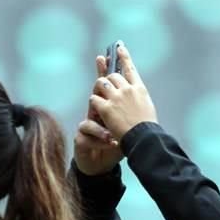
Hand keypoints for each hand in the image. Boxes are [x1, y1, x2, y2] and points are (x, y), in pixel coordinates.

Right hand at [74, 54, 122, 175]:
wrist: (101, 164)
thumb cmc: (115, 144)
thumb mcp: (126, 126)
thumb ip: (128, 110)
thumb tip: (137, 90)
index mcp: (107, 109)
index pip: (106, 86)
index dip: (104, 70)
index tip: (105, 55)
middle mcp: (95, 114)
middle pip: (96, 94)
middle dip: (100, 92)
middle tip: (109, 97)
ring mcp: (87, 124)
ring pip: (91, 114)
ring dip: (102, 125)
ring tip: (112, 134)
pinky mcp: (81, 137)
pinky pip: (87, 131)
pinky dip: (100, 138)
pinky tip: (109, 142)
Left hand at [88, 43, 157, 140]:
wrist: (143, 138)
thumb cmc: (147, 127)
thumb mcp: (147, 107)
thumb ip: (138, 98)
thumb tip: (134, 94)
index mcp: (140, 89)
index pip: (130, 68)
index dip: (124, 56)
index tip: (119, 46)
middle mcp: (128, 89)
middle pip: (112, 76)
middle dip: (107, 81)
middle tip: (105, 89)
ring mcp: (116, 97)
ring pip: (101, 84)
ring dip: (99, 90)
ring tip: (101, 100)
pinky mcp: (106, 107)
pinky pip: (94, 98)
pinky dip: (95, 103)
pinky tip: (98, 110)